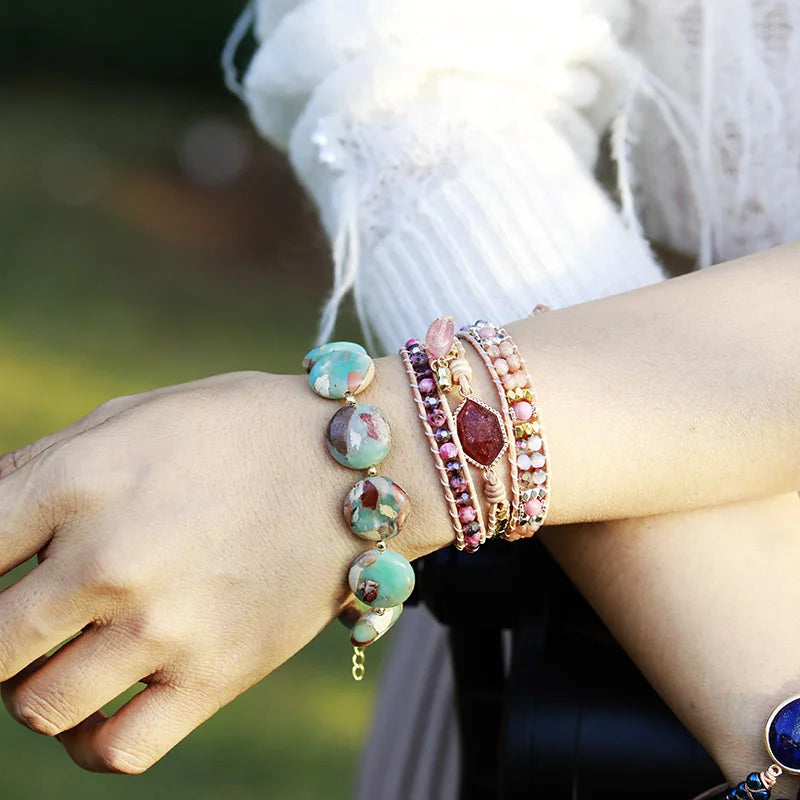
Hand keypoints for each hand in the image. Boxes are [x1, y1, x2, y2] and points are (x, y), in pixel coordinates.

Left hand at [0, 370, 373, 772]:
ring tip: (67, 652)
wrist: (358, 465)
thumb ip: (41, 467)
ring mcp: (166, 626)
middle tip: (31, 614)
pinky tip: (101, 702)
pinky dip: (88, 740)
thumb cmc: (240, 429)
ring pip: (35, 707)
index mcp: (82, 481)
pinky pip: (116, 750)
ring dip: (35, 685)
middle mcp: (111, 561)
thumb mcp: (134, 417)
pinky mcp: (218, 674)